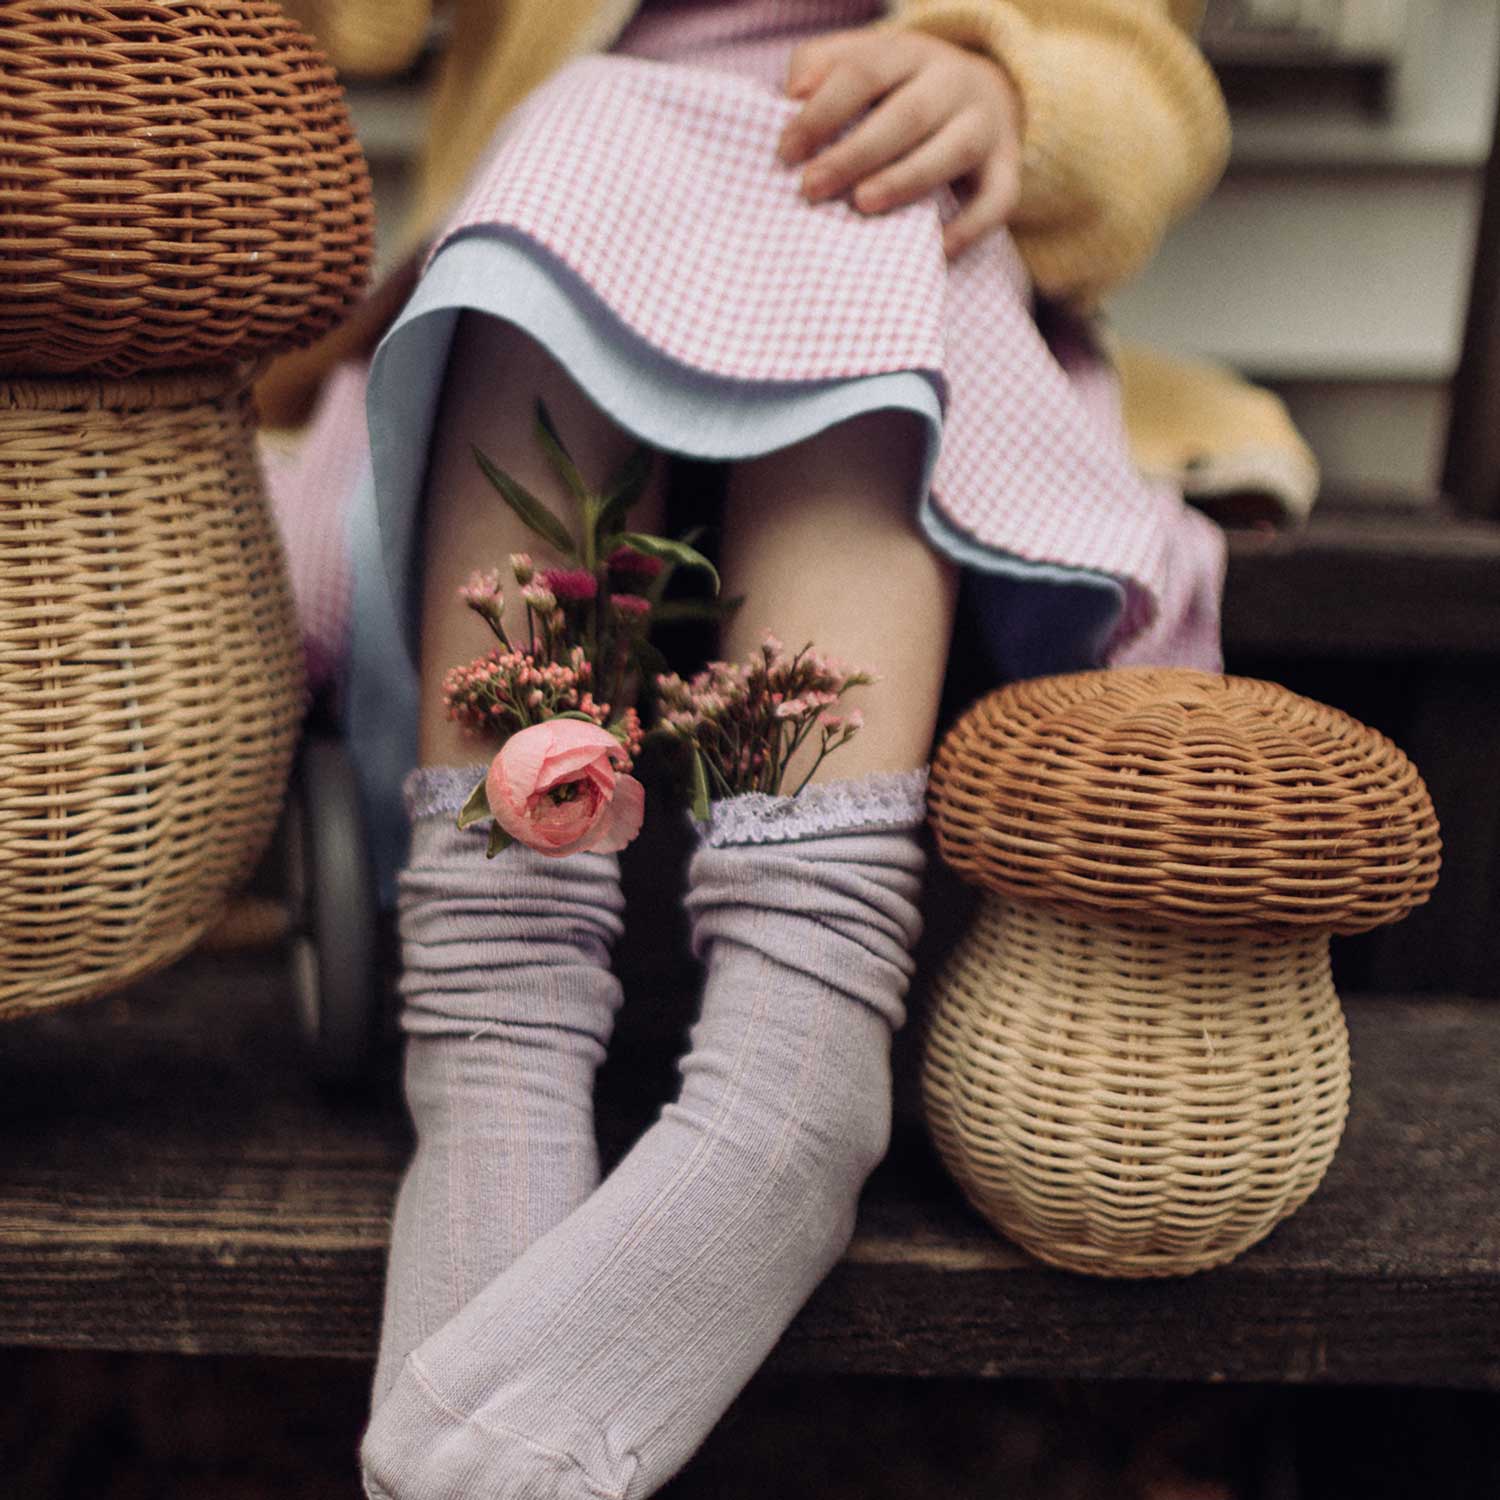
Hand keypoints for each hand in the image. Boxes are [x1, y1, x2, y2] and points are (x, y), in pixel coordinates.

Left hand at [778, 28, 1022, 258]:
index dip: (821, 113)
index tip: (786, 154)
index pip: (863, 73)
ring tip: (863, 205)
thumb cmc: (897, 92)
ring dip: (907, 179)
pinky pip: (997, 199)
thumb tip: (793, 97)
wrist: (983, 95)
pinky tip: (936, 250)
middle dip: (856, 153)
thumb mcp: (861, 64)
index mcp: (908, 53)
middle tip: (812, 188)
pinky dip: (970, 227)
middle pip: (909, 113)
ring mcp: (986, 124)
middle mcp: (952, 82)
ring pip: (955, 149)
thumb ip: (821, 71)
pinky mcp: (1006, 168)